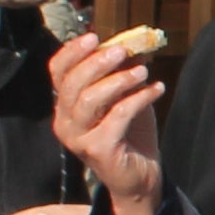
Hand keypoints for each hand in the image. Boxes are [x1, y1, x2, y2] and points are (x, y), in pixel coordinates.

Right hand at [49, 31, 167, 214]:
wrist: (139, 177)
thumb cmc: (129, 134)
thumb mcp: (123, 97)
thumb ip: (119, 73)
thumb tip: (130, 43)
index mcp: (65, 106)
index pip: (57, 72)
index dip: (72, 52)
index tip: (95, 37)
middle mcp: (65, 123)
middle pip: (72, 84)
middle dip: (97, 63)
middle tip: (123, 51)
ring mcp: (78, 139)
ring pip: (91, 100)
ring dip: (119, 80)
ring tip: (143, 71)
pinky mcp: (98, 150)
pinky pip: (117, 116)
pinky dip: (139, 98)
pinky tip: (158, 89)